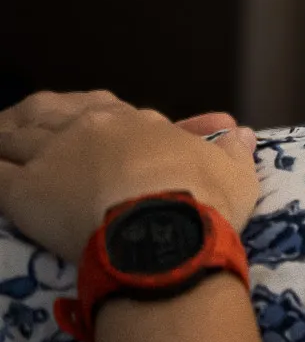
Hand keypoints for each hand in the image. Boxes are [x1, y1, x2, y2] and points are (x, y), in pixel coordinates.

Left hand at [0, 91, 258, 261]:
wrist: (165, 231)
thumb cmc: (202, 201)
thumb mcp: (234, 173)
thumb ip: (232, 151)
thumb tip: (243, 134)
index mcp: (137, 123)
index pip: (105, 111)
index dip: (94, 116)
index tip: (90, 124)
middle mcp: (90, 128)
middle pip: (51, 113)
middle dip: (37, 116)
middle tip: (25, 122)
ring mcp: (54, 156)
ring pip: (15, 137)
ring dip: (4, 138)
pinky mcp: (24, 190)